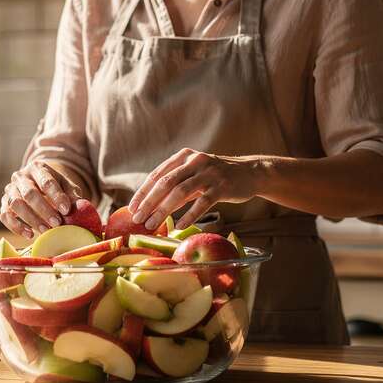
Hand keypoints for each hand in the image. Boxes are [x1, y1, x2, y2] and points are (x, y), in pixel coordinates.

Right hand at [0, 160, 77, 239]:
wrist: (38, 186)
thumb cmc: (55, 188)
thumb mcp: (66, 186)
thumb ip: (72, 195)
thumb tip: (79, 207)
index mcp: (37, 168)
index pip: (46, 181)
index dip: (56, 196)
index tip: (66, 210)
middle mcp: (20, 177)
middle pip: (29, 193)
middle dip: (44, 210)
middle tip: (57, 223)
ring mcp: (10, 190)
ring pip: (15, 204)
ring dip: (32, 219)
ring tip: (46, 230)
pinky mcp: (4, 204)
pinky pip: (5, 216)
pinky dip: (16, 227)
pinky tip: (30, 234)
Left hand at [128, 148, 260, 230]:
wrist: (250, 173)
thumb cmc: (215, 177)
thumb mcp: (194, 175)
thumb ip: (175, 184)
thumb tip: (150, 205)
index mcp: (184, 156)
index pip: (157, 174)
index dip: (143, 192)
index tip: (132, 208)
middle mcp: (195, 160)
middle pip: (166, 182)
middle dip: (149, 202)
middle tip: (137, 218)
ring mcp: (209, 173)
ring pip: (180, 192)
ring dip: (164, 210)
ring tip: (152, 224)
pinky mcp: (222, 186)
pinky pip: (202, 202)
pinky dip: (189, 215)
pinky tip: (179, 226)